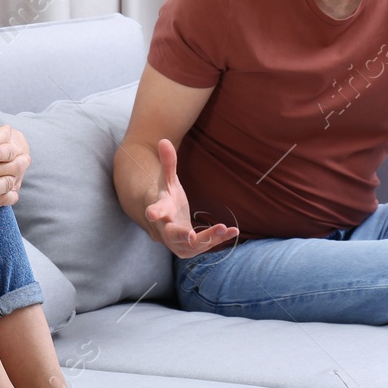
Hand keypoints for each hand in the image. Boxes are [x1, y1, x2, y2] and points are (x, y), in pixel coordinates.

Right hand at [144, 139, 237, 258]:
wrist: (165, 222)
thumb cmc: (167, 198)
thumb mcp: (167, 181)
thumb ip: (168, 163)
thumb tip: (163, 139)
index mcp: (160, 211)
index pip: (155, 211)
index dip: (154, 212)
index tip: (153, 214)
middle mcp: (166, 230)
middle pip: (172, 235)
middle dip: (181, 236)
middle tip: (191, 236)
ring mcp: (178, 243)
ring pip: (192, 245)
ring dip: (207, 238)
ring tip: (223, 228)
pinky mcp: (191, 248)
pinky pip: (206, 246)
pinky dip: (220, 239)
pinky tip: (234, 231)